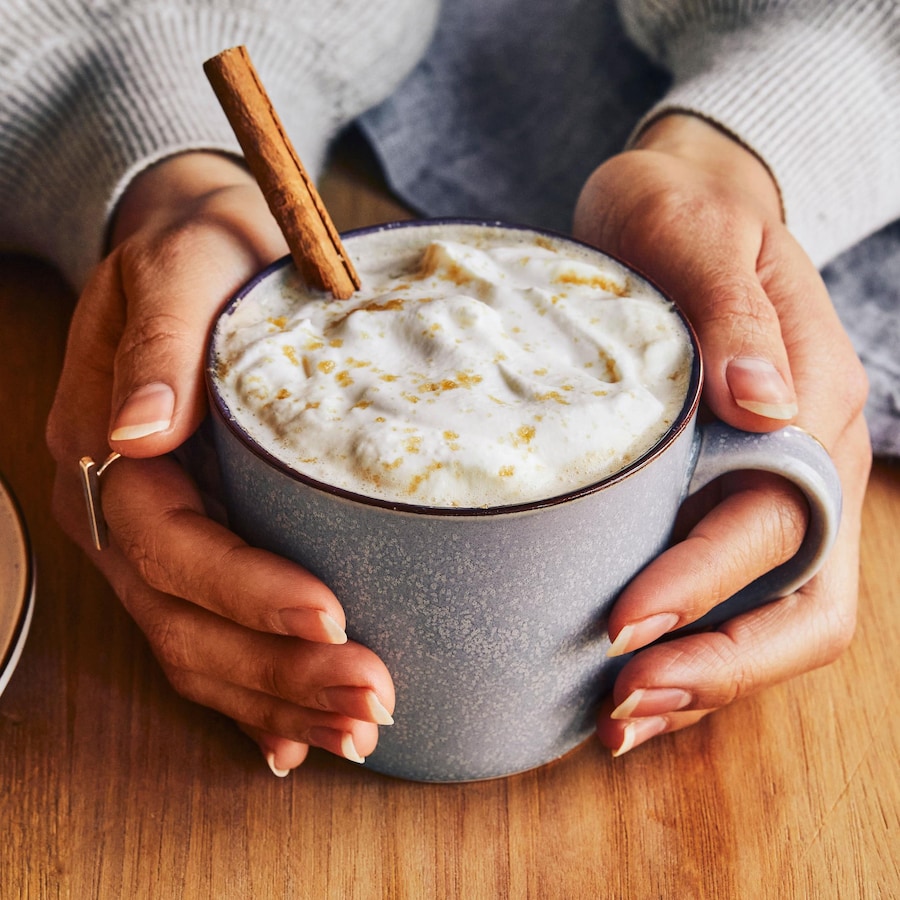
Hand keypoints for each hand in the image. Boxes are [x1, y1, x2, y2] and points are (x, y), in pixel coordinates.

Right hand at [46, 152, 394, 774]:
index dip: (244, 590)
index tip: (330, 613)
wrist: (196, 252)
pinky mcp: (199, 550)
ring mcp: (155, 544)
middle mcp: (124, 517)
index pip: (169, 547)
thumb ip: (157, 349)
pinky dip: (256, 694)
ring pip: (202, 649)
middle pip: (187, 623)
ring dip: (278, 698)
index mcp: (109, 455)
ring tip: (357, 729)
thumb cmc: (193, 255)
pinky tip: (296, 735)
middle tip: (370, 700)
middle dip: (278, 671)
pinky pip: (214, 639)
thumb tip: (138, 430)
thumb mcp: (175, 271)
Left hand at [573, 115, 870, 755]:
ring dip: (705, 678)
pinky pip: (734, 591)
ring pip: (775, 613)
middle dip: (714, 664)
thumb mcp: (698, 231)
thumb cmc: (683, 214)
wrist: (682, 208)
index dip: (708, 586)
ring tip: (619, 719)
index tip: (624, 622)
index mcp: (813, 400)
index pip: (778, 523)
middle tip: (620, 707)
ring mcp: (776, 485)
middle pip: (798, 598)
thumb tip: (761, 399)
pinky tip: (627, 676)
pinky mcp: (729, 493)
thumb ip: (735, 311)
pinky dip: (690, 643)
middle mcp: (808, 458)